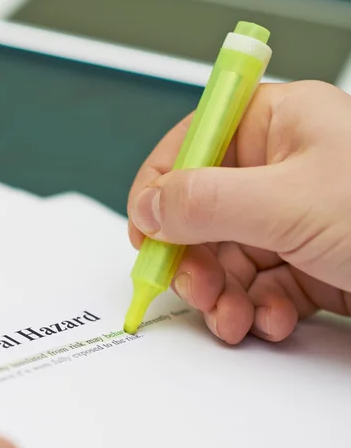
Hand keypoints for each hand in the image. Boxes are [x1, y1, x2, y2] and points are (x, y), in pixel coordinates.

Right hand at [128, 80, 350, 343]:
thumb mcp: (289, 202)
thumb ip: (206, 201)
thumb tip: (149, 205)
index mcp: (275, 127)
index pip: (190, 146)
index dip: (160, 189)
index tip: (145, 232)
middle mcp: (277, 171)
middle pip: (201, 213)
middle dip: (192, 259)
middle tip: (190, 286)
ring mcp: (289, 219)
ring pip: (224, 258)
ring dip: (220, 295)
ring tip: (231, 317)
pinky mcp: (302, 263)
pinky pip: (255, 286)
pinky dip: (254, 310)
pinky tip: (270, 320)